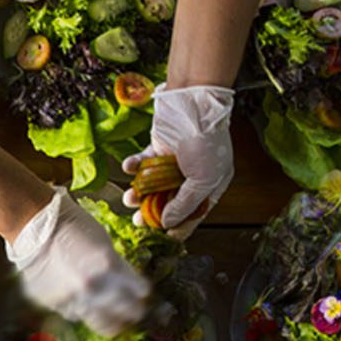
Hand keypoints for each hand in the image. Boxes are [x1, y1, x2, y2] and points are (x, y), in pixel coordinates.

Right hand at [7, 188, 149, 335]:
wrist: (33, 226)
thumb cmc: (71, 226)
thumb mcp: (103, 243)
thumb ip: (116, 266)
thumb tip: (126, 283)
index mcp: (109, 266)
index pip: (140, 291)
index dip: (142, 292)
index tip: (142, 294)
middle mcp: (93, 287)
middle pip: (125, 312)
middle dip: (133, 311)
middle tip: (135, 311)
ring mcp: (72, 299)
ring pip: (101, 323)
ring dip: (110, 319)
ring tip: (113, 317)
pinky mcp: (54, 304)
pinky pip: (75, 315)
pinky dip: (82, 311)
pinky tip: (82, 302)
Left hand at [122, 84, 235, 234]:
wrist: (193, 103)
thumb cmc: (206, 141)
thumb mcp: (203, 179)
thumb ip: (185, 203)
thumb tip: (168, 222)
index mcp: (210, 184)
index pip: (194, 212)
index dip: (179, 226)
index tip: (163, 237)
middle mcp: (193, 175)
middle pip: (170, 201)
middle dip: (153, 212)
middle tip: (138, 221)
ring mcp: (174, 162)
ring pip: (154, 185)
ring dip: (139, 193)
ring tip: (129, 198)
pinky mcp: (158, 149)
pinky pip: (143, 163)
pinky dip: (134, 166)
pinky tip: (129, 168)